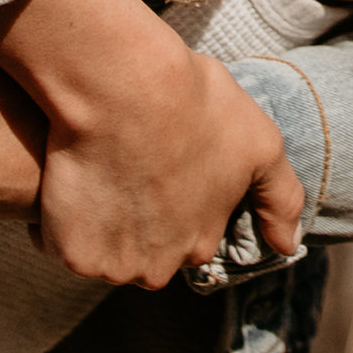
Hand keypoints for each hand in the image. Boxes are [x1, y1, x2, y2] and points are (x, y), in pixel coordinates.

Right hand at [0, 0, 304, 287]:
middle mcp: (158, 268)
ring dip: (99, 222)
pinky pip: (63, 242)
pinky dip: (63, 219)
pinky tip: (74, 179)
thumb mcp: (261, 144)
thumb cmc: (196, 104)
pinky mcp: (72, 252)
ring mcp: (113, 264)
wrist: (122, 84)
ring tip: (99, 171)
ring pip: (103, 250)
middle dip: (136, 221)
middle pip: (142, 252)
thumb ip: (280, 199)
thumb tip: (288, 246)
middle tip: (127, 168)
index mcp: (200, 244)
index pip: (183, 238)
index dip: (171, 201)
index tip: (161, 167)